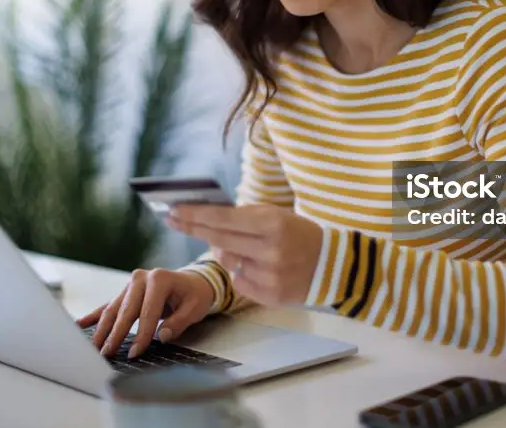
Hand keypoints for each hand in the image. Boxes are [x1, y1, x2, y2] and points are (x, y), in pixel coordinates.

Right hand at [75, 269, 214, 358]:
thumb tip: (161, 336)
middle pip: (126, 310)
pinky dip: (95, 316)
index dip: (141, 334)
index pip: (148, 311)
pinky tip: (80, 325)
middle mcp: (141, 278)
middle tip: (106, 354)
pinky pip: (108, 305)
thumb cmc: (195, 295)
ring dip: (102, 329)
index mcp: (159, 279)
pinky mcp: (125, 292)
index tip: (134, 353)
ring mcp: (131, 284)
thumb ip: (179, 322)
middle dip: (115, 334)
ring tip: (93, 348)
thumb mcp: (195, 308)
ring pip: (113, 309)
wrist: (193, 281)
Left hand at [165, 204, 322, 306]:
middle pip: (218, 239)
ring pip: (228, 262)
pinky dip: (242, 272)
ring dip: (226, 252)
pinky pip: (239, 282)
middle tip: (173, 220)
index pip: (224, 219)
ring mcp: (270, 276)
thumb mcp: (277, 215)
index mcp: (273, 224)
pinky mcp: (270, 296)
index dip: (195, 215)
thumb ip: (244, 216)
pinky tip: (260, 267)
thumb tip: (206, 220)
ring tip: (245, 247)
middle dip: (193, 228)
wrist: (332, 265)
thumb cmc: (298, 234)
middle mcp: (271, 250)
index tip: (174, 210)